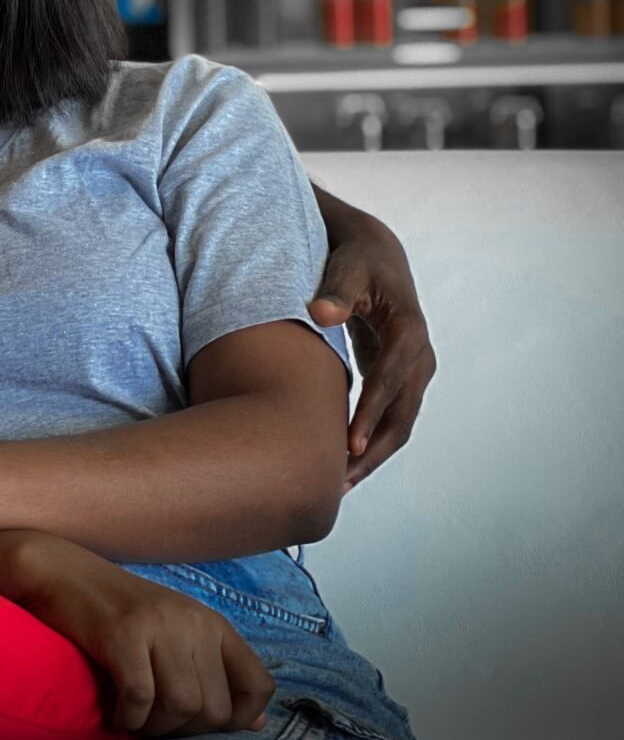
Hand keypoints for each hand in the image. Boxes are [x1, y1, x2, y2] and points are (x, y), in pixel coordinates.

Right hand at [0, 532, 272, 736]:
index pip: (258, 686)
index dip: (238, 718)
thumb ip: (214, 674)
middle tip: (154, 721)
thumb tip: (256, 722)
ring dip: (155, 728)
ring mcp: (159, 626)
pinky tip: (116, 713)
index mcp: (212, 623)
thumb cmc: (116, 611)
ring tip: (135, 718)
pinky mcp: (122, 634)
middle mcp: (194, 621)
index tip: (200, 721)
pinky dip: (129, 718)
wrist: (58, 571)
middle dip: (184, 730)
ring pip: (182, 707)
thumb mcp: (175, 635)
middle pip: (215, 709)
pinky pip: (140, 699)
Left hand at [308, 197, 436, 487]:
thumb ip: (333, 290)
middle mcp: (420, 356)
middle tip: (337, 482)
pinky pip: (389, 417)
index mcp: (409, 331)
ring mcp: (413, 371)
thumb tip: (320, 314)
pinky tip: (340, 463)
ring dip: (371, 455)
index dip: (369, 414)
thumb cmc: (355, 259)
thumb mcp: (344, 267)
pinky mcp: (400, 378)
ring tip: (336, 485)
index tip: (347, 446)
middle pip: (402, 415)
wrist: (375, 254)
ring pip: (398, 424)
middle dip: (372, 451)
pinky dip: (369, 440)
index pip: (390, 381)